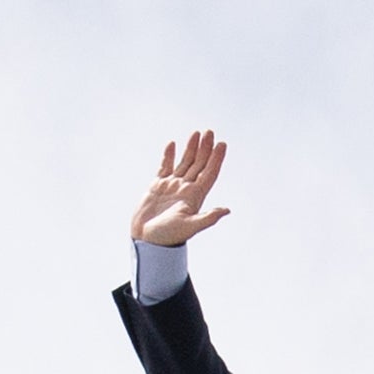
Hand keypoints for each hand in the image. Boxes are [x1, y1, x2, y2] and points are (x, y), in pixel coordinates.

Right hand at [132, 130, 232, 246]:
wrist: (146, 240)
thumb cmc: (168, 236)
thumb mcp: (190, 227)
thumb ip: (207, 218)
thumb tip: (226, 210)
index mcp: (195, 196)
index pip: (209, 173)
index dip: (216, 159)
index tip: (222, 144)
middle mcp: (186, 189)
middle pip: (199, 164)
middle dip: (205, 148)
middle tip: (210, 132)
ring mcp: (172, 187)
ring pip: (184, 163)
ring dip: (191, 149)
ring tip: (196, 133)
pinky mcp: (157, 187)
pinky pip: (164, 167)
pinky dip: (168, 156)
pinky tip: (172, 145)